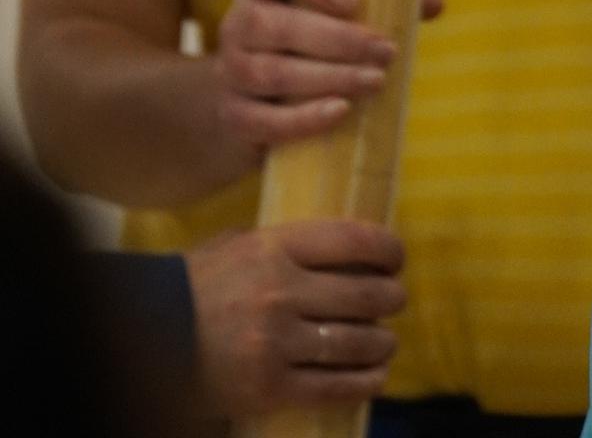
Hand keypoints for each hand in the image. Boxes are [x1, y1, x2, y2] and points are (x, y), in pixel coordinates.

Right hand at [185, 219, 404, 417]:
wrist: (156, 334)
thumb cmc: (203, 283)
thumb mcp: (241, 243)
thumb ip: (289, 241)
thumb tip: (345, 241)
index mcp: (274, 247)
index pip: (352, 241)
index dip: (388, 250)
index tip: (397, 258)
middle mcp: (280, 293)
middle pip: (364, 295)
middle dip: (391, 298)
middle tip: (395, 300)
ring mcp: (276, 343)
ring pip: (356, 343)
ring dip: (383, 342)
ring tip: (386, 340)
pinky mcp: (270, 388)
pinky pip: (333, 386)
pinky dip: (364, 382)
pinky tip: (375, 376)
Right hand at [216, 0, 439, 156]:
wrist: (252, 99)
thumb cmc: (308, 39)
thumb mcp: (335, 12)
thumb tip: (435, 4)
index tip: (354, 0)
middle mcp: (239, 20)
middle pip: (278, 26)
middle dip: (339, 40)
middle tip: (387, 50)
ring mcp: (230, 70)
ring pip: (273, 73)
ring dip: (330, 78)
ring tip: (376, 81)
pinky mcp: (233, 116)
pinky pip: (263, 120)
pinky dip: (303, 118)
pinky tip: (340, 112)